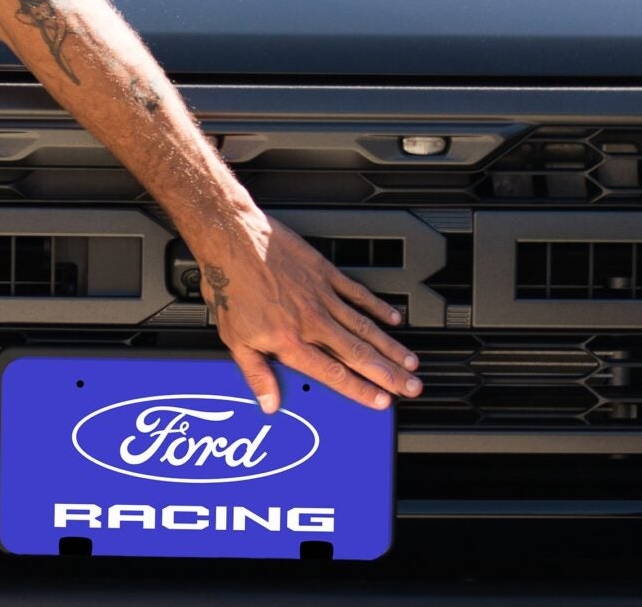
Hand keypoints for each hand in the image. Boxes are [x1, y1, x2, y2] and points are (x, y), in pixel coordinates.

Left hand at [194, 211, 423, 412]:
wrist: (232, 239)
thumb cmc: (229, 285)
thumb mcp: (232, 338)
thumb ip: (255, 373)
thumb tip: (268, 403)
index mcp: (289, 340)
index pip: (333, 373)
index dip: (361, 390)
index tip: (382, 401)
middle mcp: (311, 320)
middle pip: (359, 353)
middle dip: (389, 374)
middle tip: (412, 387)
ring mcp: (321, 296)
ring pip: (364, 327)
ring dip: (390, 347)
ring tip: (410, 363)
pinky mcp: (324, 273)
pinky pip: (358, 294)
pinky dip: (378, 307)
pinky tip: (393, 319)